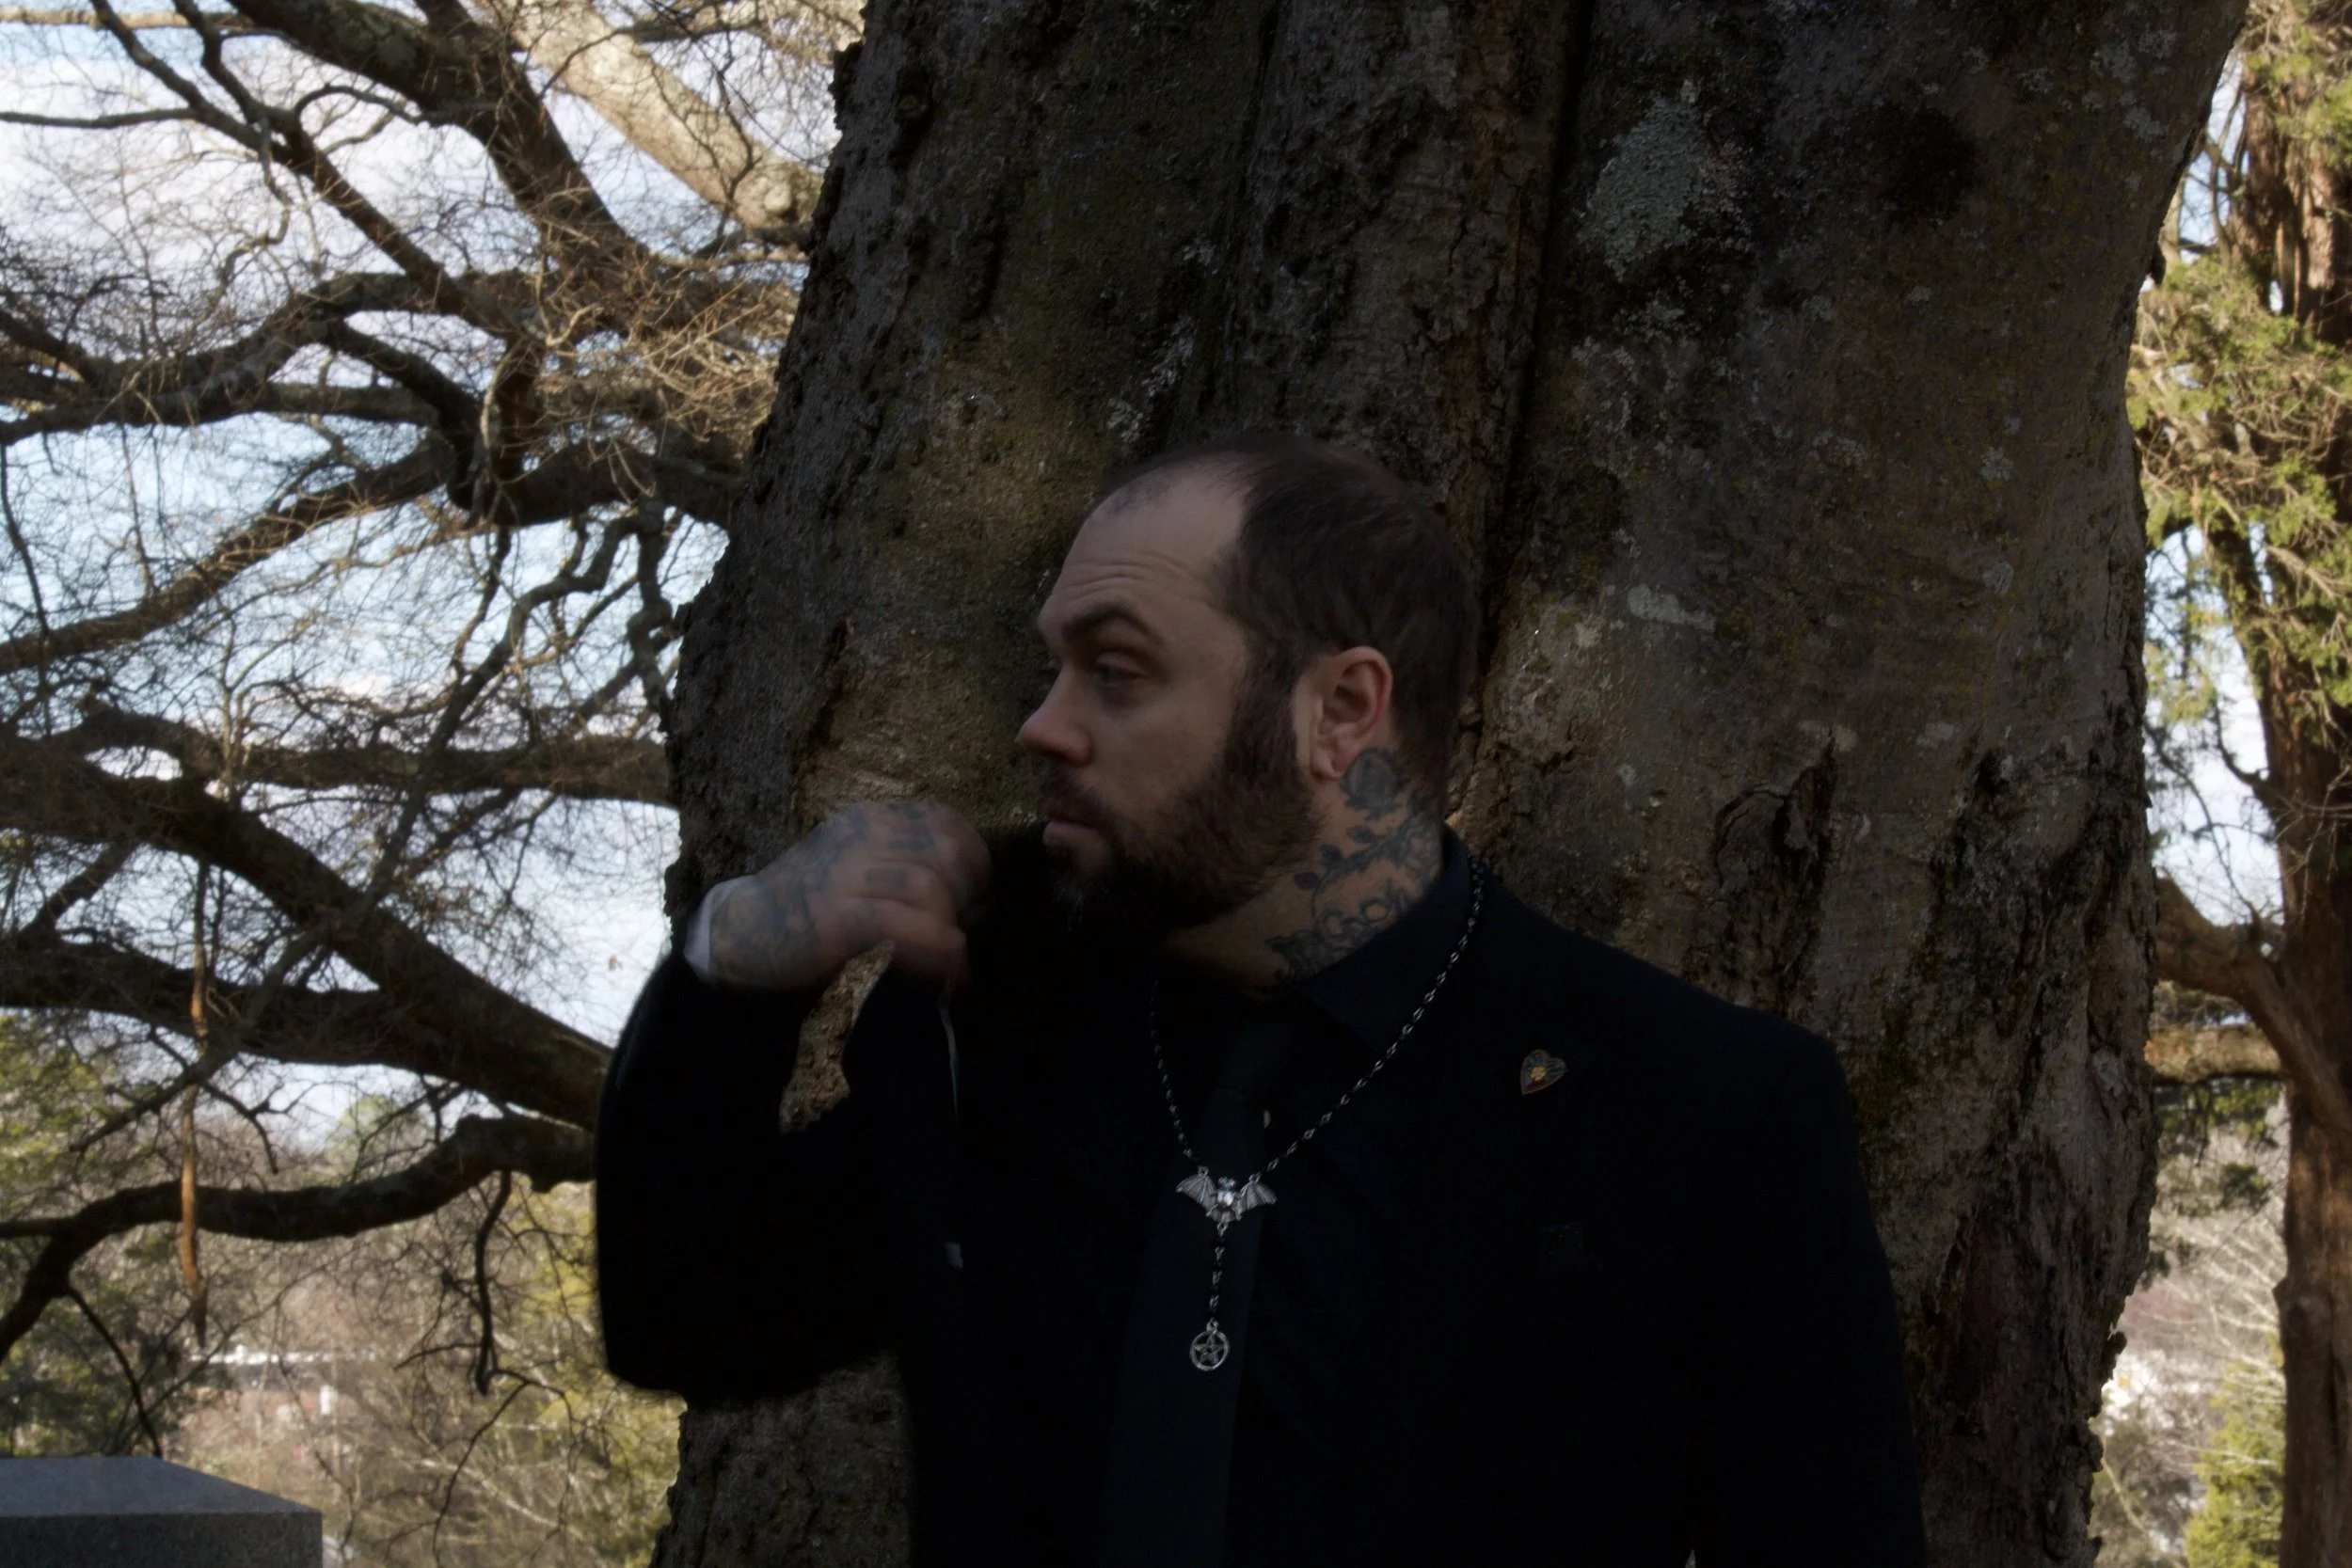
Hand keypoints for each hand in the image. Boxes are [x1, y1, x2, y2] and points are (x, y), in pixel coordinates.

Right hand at [701, 802, 990, 991]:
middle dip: (969, 893)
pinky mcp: (832, 915)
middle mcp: (858, 836)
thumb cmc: (812, 903)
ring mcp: (843, 873)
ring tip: (953, 952)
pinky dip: (932, 941)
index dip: (975, 855)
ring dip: (951, 922)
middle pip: (945, 851)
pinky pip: (898, 920)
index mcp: (868, 819)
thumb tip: (970, 884)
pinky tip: (948, 960)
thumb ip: (903, 860)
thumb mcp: (857, 863)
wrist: (744, 934)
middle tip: (965, 925)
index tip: (980, 890)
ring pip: (927, 883)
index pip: (944, 819)